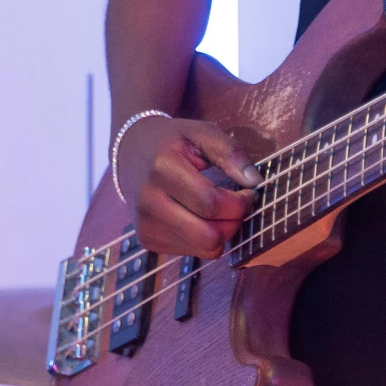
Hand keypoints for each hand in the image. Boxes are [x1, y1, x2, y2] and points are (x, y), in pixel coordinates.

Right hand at [117, 115, 259, 258]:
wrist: (130, 151)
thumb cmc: (172, 141)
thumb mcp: (201, 133)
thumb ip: (230, 152)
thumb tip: (254, 181)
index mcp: (162, 169)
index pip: (211, 204)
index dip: (240, 203)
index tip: (249, 192)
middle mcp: (149, 201)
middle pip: (208, 235)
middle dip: (234, 223)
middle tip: (238, 206)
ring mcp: (145, 224)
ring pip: (203, 248)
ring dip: (222, 233)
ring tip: (221, 211)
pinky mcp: (147, 240)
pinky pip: (192, 253)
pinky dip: (205, 239)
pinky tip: (200, 218)